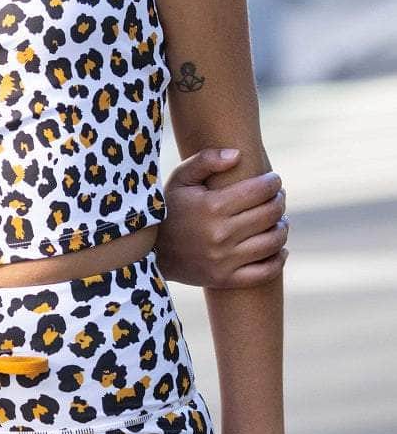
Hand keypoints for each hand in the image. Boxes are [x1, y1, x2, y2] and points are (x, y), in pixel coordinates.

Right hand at [154, 147, 288, 287]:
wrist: (150, 250)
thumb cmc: (169, 208)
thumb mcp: (180, 178)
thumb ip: (206, 160)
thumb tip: (238, 154)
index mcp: (212, 206)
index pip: (259, 191)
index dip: (272, 182)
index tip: (273, 179)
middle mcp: (221, 234)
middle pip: (269, 215)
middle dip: (279, 201)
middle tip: (277, 196)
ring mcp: (224, 260)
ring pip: (272, 242)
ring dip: (282, 227)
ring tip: (279, 220)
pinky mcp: (225, 279)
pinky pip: (264, 272)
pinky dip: (278, 259)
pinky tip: (279, 248)